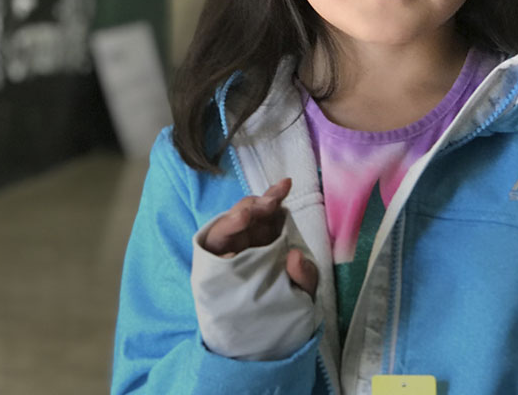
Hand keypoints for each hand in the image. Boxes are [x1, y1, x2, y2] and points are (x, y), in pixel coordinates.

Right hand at [202, 178, 318, 297]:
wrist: (267, 332)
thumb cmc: (286, 300)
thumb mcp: (304, 288)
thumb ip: (306, 274)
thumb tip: (296, 256)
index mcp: (265, 236)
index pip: (266, 210)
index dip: (273, 196)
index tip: (285, 185)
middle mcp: (244, 240)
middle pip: (243, 213)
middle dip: (254, 205)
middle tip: (269, 204)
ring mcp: (227, 254)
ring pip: (222, 230)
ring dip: (231, 222)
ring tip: (243, 217)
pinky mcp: (214, 272)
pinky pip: (210, 258)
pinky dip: (218, 254)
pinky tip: (230, 256)